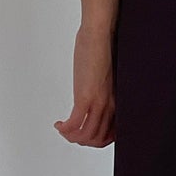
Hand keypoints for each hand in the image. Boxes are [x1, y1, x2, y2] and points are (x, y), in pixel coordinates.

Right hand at [55, 24, 115, 147]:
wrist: (100, 34)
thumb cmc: (103, 48)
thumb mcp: (105, 74)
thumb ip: (103, 86)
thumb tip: (95, 90)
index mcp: (116, 100)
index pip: (112, 133)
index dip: (98, 140)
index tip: (85, 135)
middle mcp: (109, 105)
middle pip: (98, 138)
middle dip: (83, 141)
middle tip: (71, 134)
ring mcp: (98, 103)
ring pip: (87, 136)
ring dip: (72, 138)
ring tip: (63, 130)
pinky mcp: (85, 97)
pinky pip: (75, 124)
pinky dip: (65, 130)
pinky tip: (59, 124)